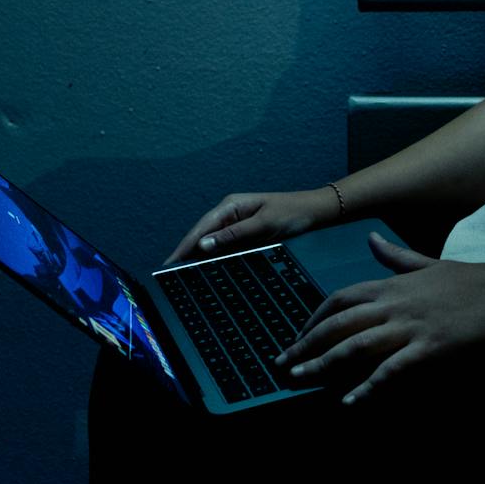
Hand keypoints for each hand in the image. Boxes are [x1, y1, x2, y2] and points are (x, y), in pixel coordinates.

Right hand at [161, 188, 338, 266]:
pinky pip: (225, 249)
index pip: (202, 227)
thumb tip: (204, 246)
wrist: (314, 212)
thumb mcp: (263, 224)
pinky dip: (215, 260)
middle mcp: (229, 214)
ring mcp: (236, 226)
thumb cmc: (291, 213)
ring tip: (182, 277)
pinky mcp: (244, 236)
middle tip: (170, 275)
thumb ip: (233, 235)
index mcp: (231, 205)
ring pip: (212, 244)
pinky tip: (206, 272)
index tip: (170, 262)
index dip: (184, 245)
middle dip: (187, 254)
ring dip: (199, 258)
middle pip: (202, 236)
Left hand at [276, 233, 484, 404]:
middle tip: (283, 362)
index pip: (340, 298)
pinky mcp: (429, 347)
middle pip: (338, 322)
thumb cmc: (470, 280)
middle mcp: (394, 303)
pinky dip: (368, 386)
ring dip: (324, 363)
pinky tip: (350, 401)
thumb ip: (395, 257)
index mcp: (392, 284)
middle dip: (306, 343)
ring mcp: (410, 326)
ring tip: (300, 379)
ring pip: (356, 344)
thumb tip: (371, 241)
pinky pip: (391, 369)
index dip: (314, 317)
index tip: (298, 334)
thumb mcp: (428, 264)